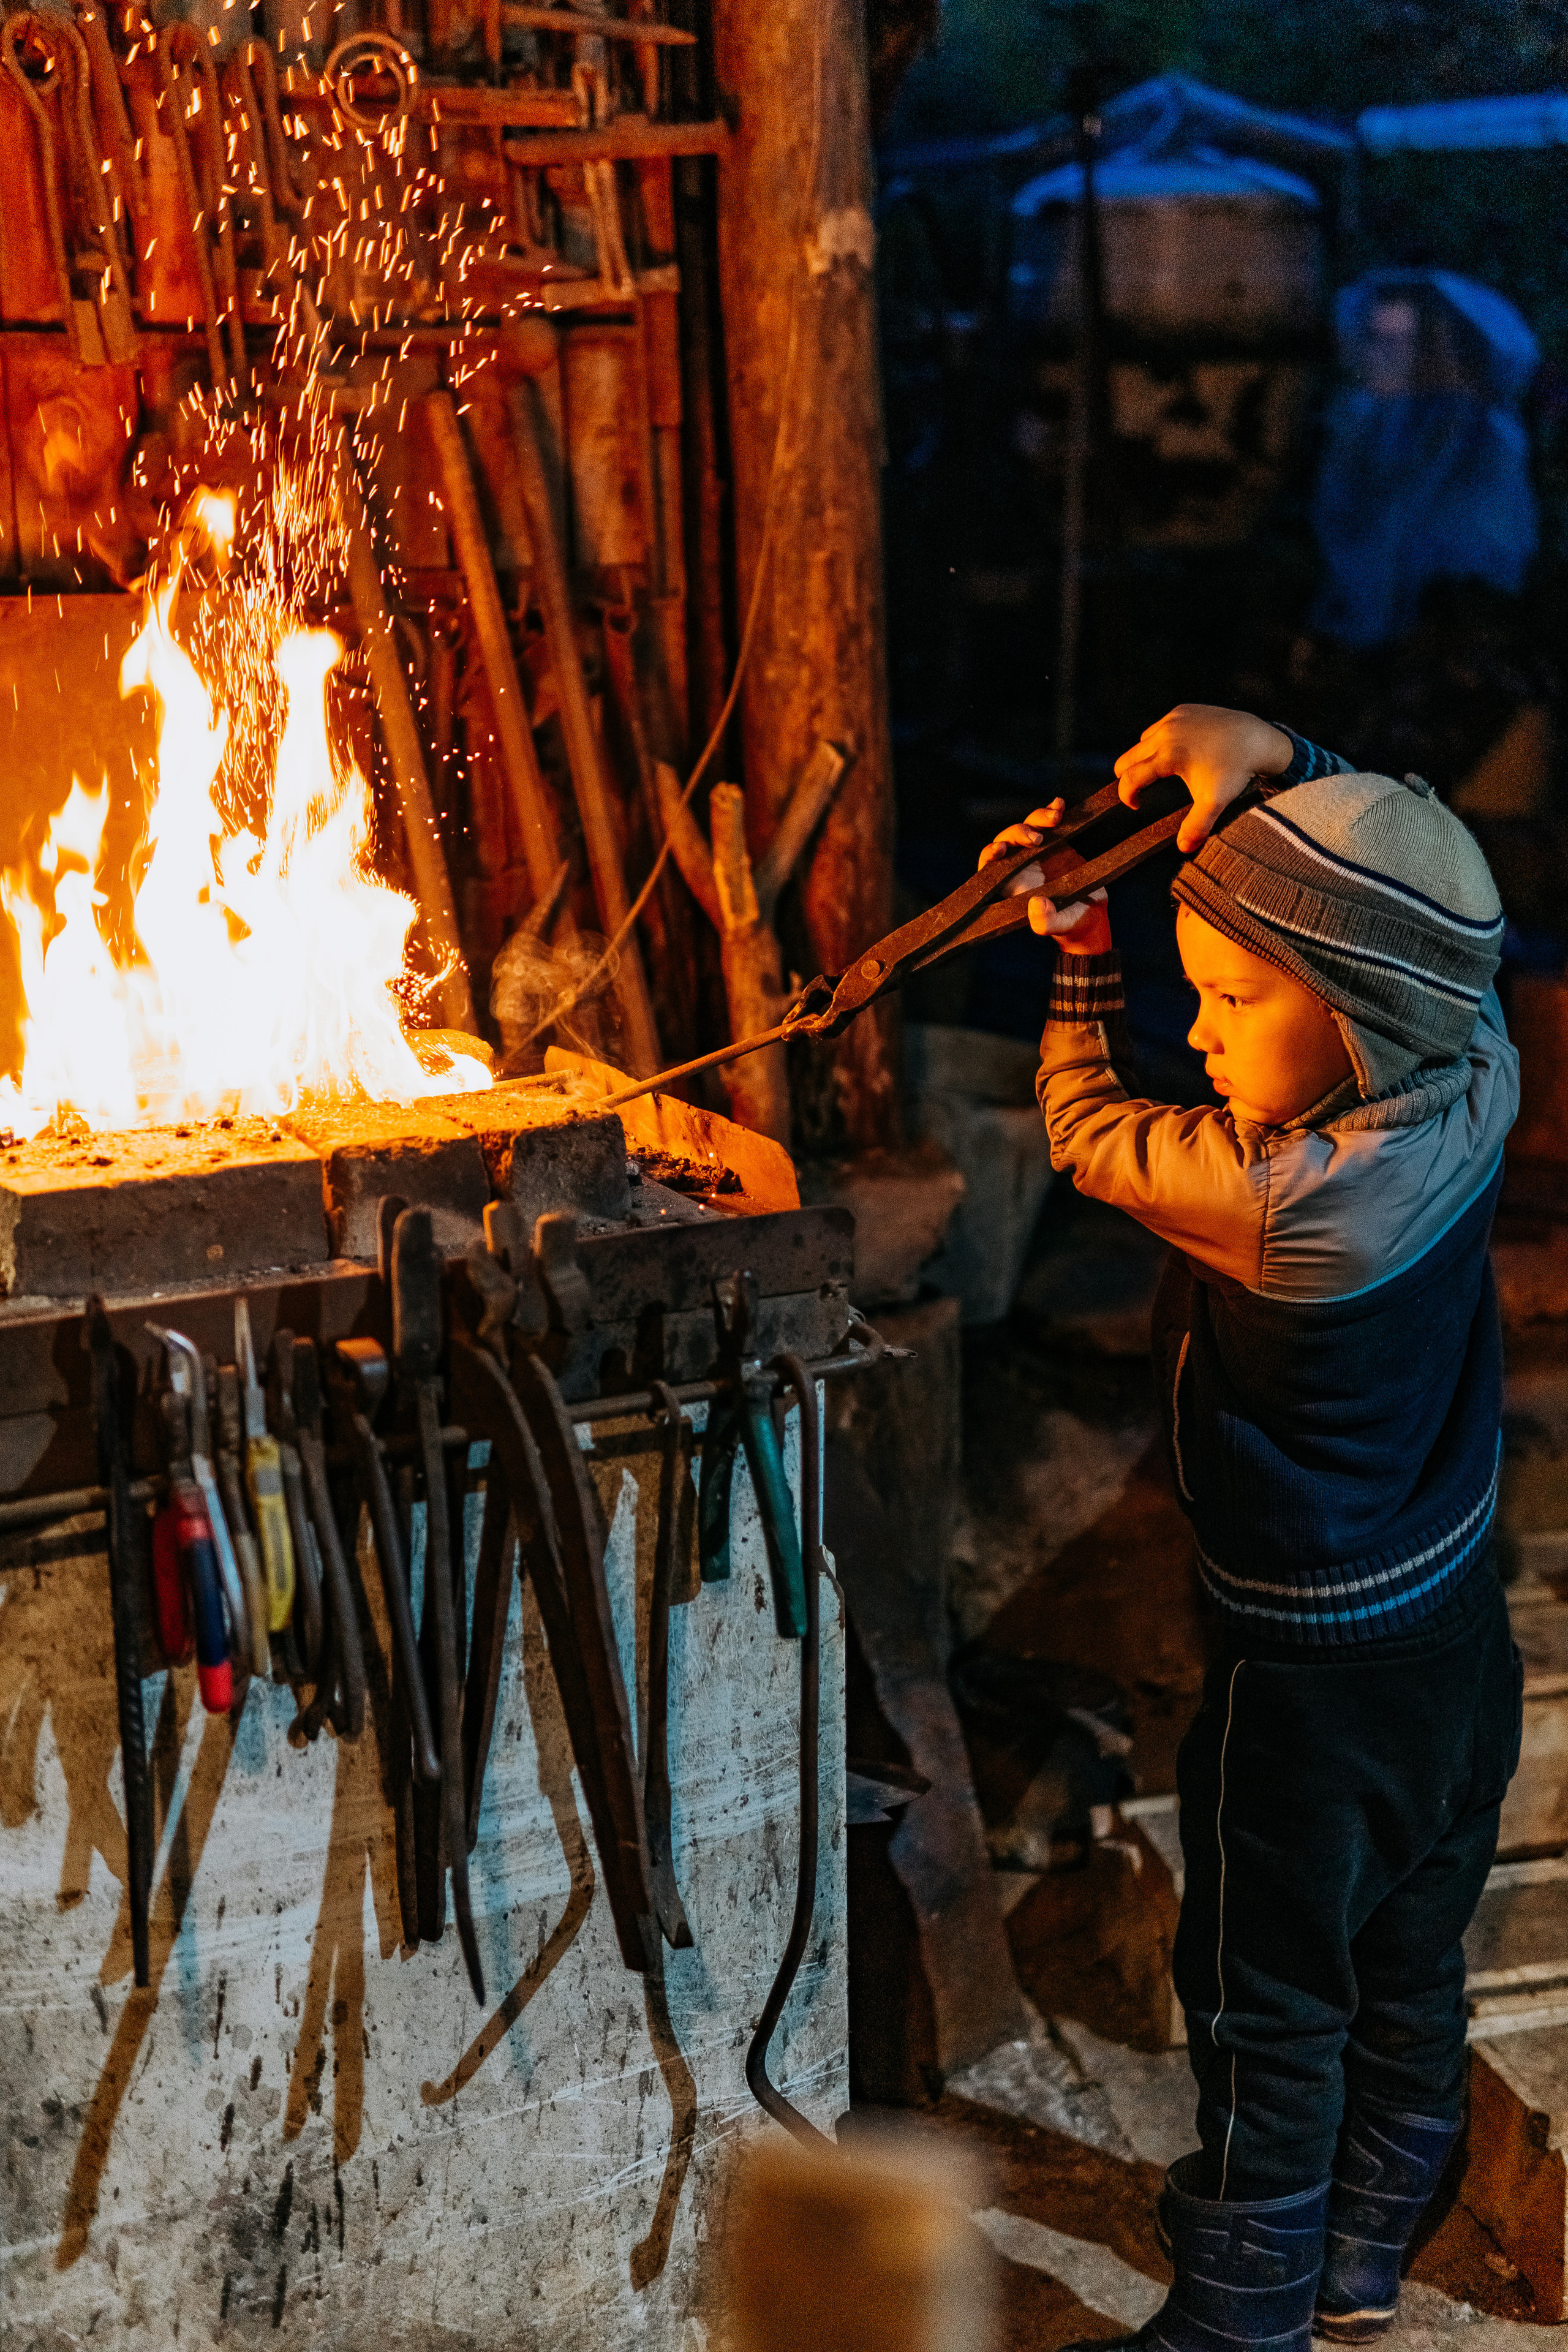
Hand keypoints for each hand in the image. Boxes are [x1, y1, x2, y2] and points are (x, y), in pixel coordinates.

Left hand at [978, 799, 1111, 954]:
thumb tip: (1036, 905)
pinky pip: (1049, 822)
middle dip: (1019, 833)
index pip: (990, 866)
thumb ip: (1046, 921)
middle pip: (1008, 840)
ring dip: (1038, 818)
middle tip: (1037, 837)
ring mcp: (1038, 851)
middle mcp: (1020, 865)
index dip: (990, 854)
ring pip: (1028, 826)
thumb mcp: (1060, 925)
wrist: (1090, 913)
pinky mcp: (1056, 840)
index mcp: (1012, 885)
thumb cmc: (1069, 923)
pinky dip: (1052, 810)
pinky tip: (1060, 804)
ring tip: (1055, 817)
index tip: (1000, 849)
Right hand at [1114, 704, 1292, 852]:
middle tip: (1140, 791)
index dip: (1127, 795)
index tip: (1135, 805)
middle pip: (1129, 756)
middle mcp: (1166, 733)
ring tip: (1157, 772)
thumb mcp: (1215, 801)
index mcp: (1168, 755)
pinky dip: (1159, 739)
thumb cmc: (1236, 769)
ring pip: (1143, 740)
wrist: (1257, 740)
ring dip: (1143, 757)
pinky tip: (1174, 751)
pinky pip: (1160, 726)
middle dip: (1129, 776)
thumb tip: (1184, 848)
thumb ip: (1197, 826)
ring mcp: (1174, 718)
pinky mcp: (1183, 710)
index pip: (1130, 777)